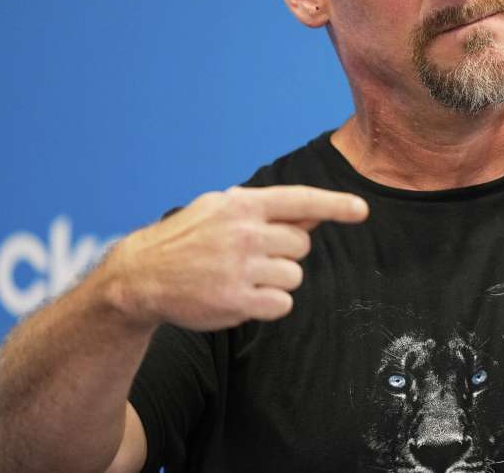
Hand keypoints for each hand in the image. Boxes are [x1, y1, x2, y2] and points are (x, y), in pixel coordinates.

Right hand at [104, 185, 368, 330]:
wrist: (141, 275)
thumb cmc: (188, 239)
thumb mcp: (220, 209)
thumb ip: (267, 210)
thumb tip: (315, 213)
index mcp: (241, 204)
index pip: (300, 200)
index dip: (336, 205)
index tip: (362, 210)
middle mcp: (244, 232)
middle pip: (302, 244)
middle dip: (286, 253)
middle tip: (255, 256)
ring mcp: (240, 268)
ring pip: (294, 276)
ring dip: (277, 280)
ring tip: (243, 276)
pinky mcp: (236, 301)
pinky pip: (282, 305)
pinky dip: (270, 304)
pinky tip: (243, 297)